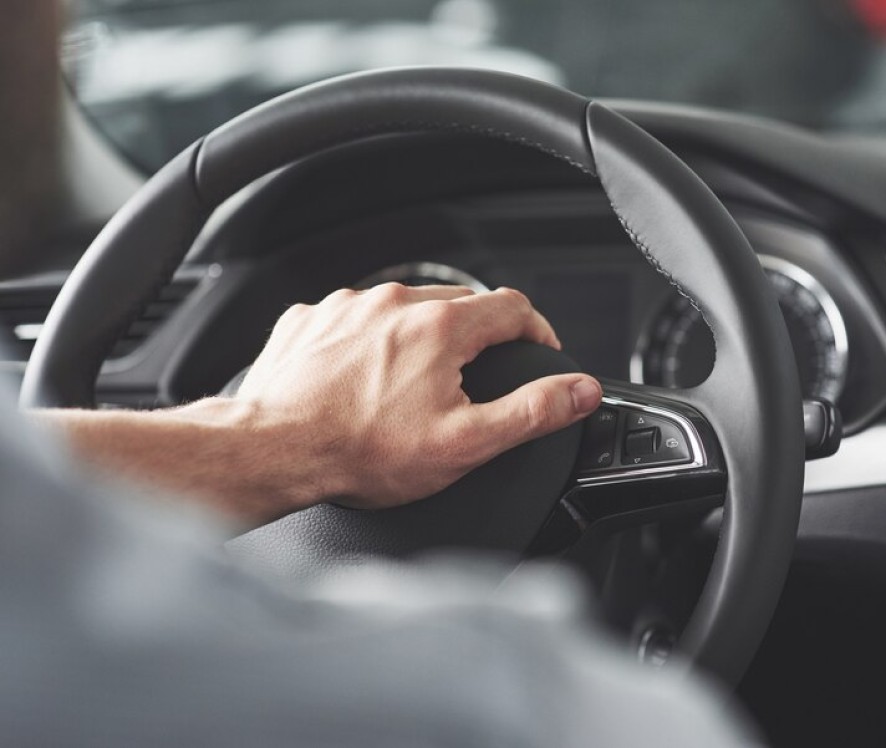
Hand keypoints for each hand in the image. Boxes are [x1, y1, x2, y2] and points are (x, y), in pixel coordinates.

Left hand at [236, 283, 602, 509]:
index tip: (539, 352)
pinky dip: (369, 344)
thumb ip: (533, 412)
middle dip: (477, 339)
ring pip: (404, 310)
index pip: (513, 307)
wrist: (272, 451)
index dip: (537, 331)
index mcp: (441, 327)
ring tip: (410, 390)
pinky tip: (363, 383)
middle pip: (459, 305)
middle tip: (472, 384)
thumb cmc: (361, 453)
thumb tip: (581, 391)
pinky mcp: (311, 319)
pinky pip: (356, 320)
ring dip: (420, 340)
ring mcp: (348, 306)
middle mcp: (394, 303)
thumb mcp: (466, 443)